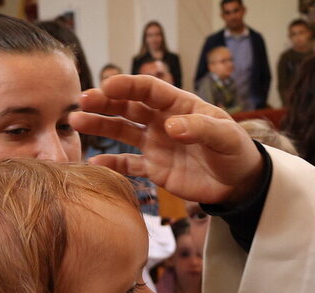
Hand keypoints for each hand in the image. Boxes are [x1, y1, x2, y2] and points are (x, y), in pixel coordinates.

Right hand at [69, 74, 263, 205]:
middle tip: (82, 100)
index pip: (149, 89)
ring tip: (76, 122)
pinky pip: (127, 164)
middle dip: (105, 102)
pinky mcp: (153, 168)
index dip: (128, 85)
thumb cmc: (236, 152)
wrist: (238, 183)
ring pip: (121, 130)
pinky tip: (93, 162)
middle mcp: (162, 121)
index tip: (109, 85)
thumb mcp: (225, 137)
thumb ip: (200, 128)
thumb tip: (171, 126)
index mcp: (179, 105)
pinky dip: (110, 163)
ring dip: (99, 125)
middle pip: (128, 106)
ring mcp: (155, 144)